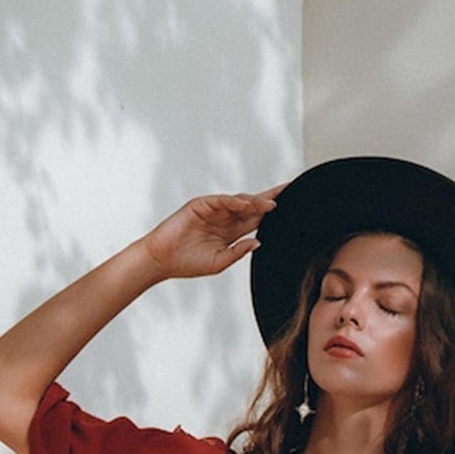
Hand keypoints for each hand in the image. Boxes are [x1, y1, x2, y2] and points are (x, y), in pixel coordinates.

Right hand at [140, 187, 282, 279]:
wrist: (162, 260)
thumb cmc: (187, 263)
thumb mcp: (219, 263)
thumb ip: (238, 252)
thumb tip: (258, 242)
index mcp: (231, 232)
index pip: (256, 219)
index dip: (272, 212)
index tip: (292, 206)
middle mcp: (224, 218)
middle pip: (252, 205)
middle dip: (270, 197)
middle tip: (290, 189)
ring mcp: (213, 210)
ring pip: (239, 201)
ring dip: (256, 202)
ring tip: (272, 205)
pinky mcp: (200, 205)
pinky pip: (221, 200)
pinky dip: (233, 201)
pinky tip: (246, 205)